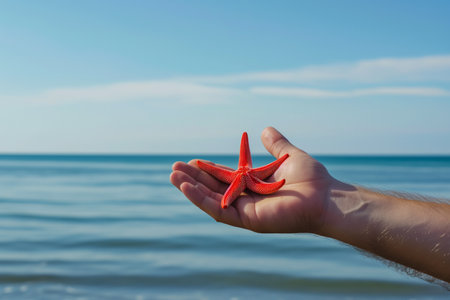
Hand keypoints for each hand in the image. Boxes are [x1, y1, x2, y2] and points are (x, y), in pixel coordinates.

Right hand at [170, 127, 332, 232]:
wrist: (326, 196)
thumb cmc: (311, 179)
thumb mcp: (288, 155)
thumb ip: (275, 145)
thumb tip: (265, 129)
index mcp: (253, 187)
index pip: (224, 179)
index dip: (208, 170)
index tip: (193, 160)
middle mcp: (247, 200)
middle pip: (213, 190)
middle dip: (194, 179)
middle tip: (174, 167)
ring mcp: (246, 212)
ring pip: (211, 201)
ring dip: (191, 189)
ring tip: (173, 175)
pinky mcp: (247, 220)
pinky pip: (219, 211)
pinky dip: (201, 199)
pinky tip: (186, 187)